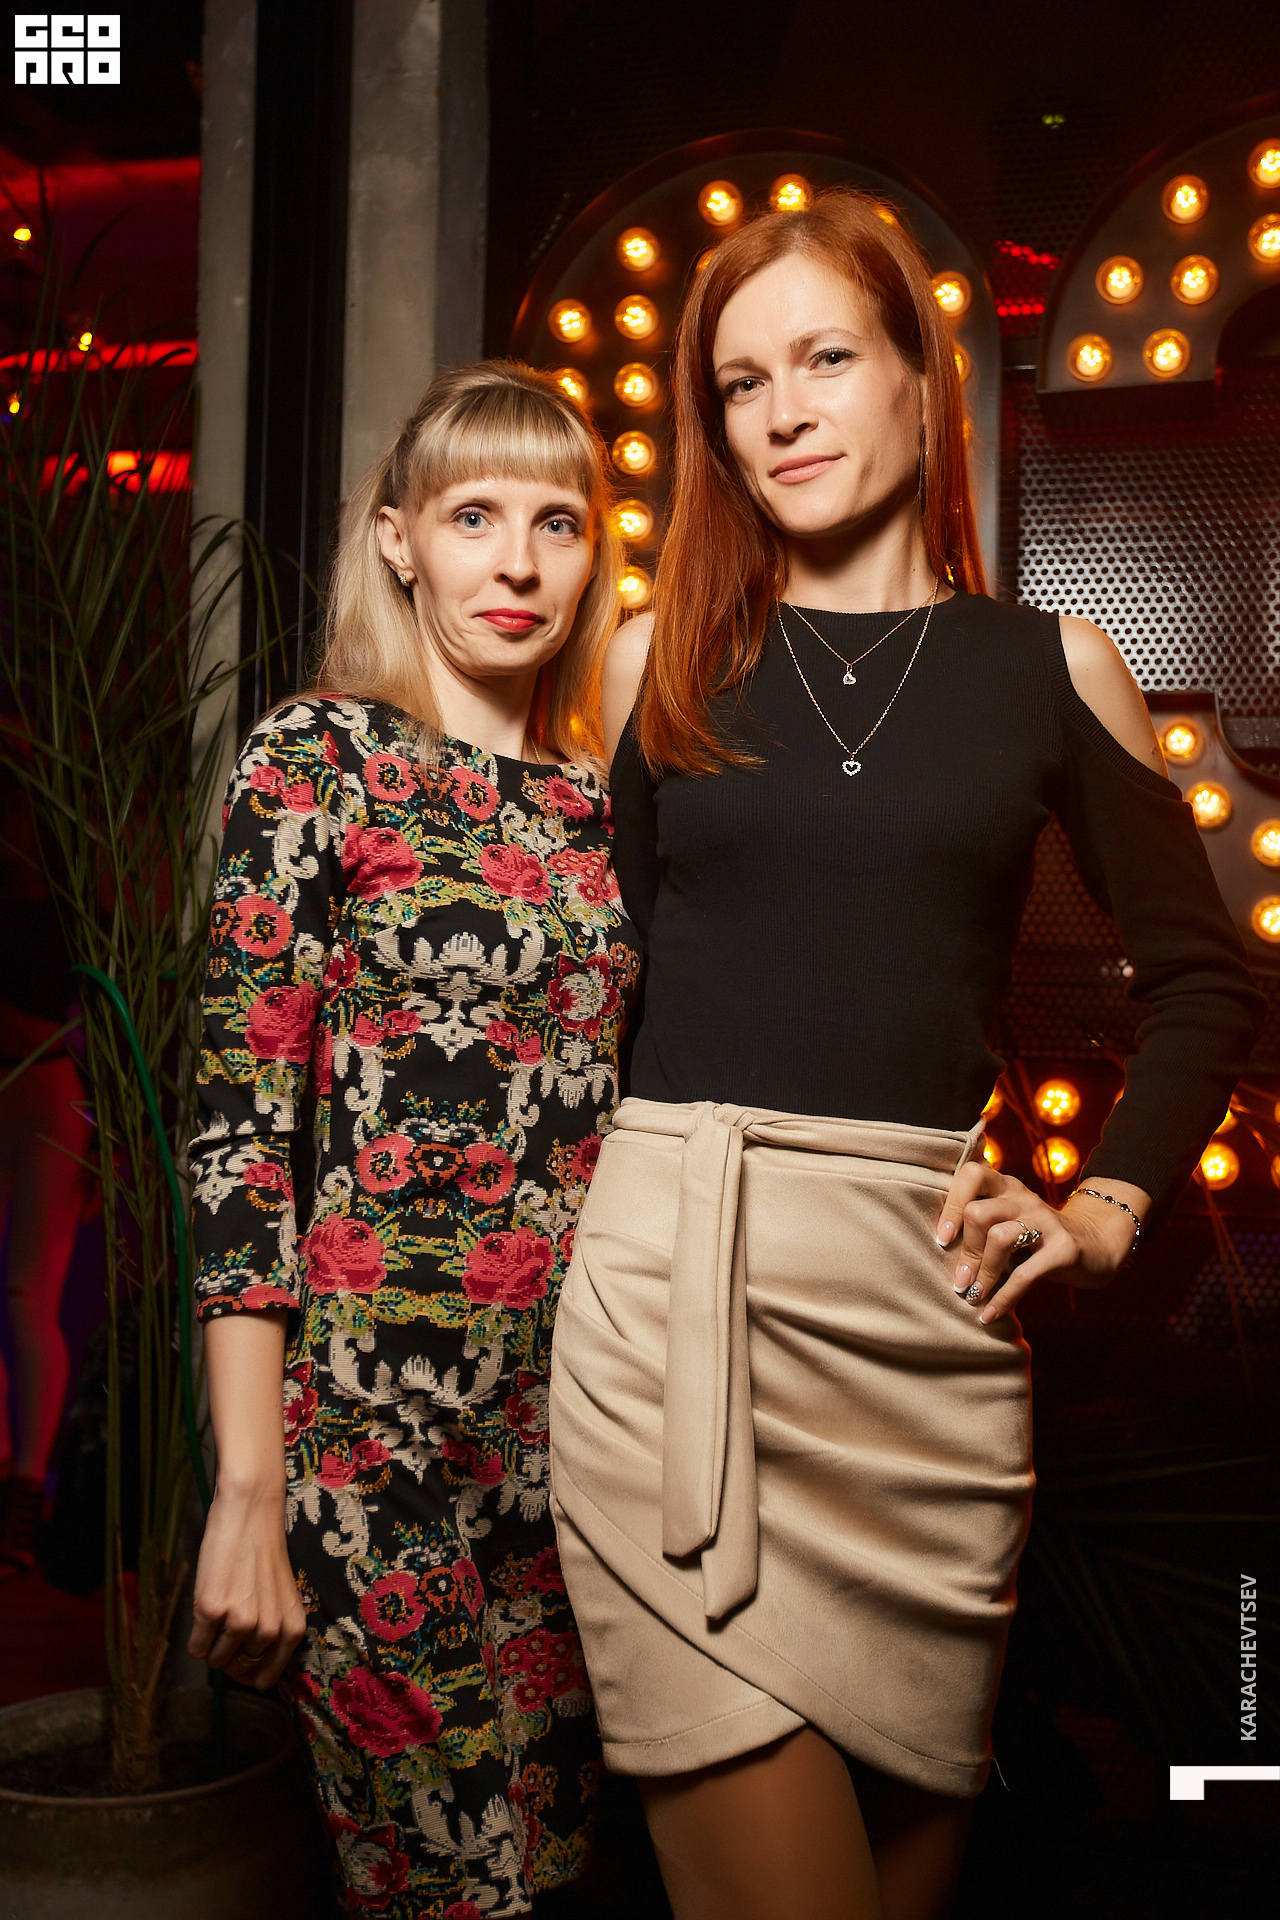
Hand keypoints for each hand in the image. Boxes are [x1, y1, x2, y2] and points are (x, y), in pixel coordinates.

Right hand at [188, 1481, 305, 1689]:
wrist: (249, 1514)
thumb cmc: (263, 1553)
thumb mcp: (281, 1598)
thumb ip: (273, 1631)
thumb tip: (250, 1668)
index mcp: (292, 1629)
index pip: (266, 1678)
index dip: (249, 1674)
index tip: (240, 1662)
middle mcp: (269, 1630)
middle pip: (237, 1669)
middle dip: (228, 1652)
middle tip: (227, 1622)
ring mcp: (239, 1621)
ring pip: (215, 1660)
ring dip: (211, 1643)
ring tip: (219, 1610)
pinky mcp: (211, 1611)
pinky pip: (196, 1648)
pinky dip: (196, 1637)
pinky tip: (205, 1609)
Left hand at [935, 1160, 1147, 1324]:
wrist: (1096, 1246)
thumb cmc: (1038, 1240)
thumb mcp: (1009, 1225)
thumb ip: (980, 1230)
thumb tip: (938, 1256)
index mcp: (1006, 1187)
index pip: (972, 1175)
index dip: (951, 1205)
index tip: (942, 1239)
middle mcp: (1024, 1197)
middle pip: (979, 1213)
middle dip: (965, 1252)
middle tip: (958, 1282)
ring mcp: (1046, 1220)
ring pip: (999, 1238)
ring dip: (982, 1274)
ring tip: (972, 1297)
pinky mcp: (1063, 1248)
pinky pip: (1025, 1274)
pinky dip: (1004, 1298)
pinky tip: (990, 1315)